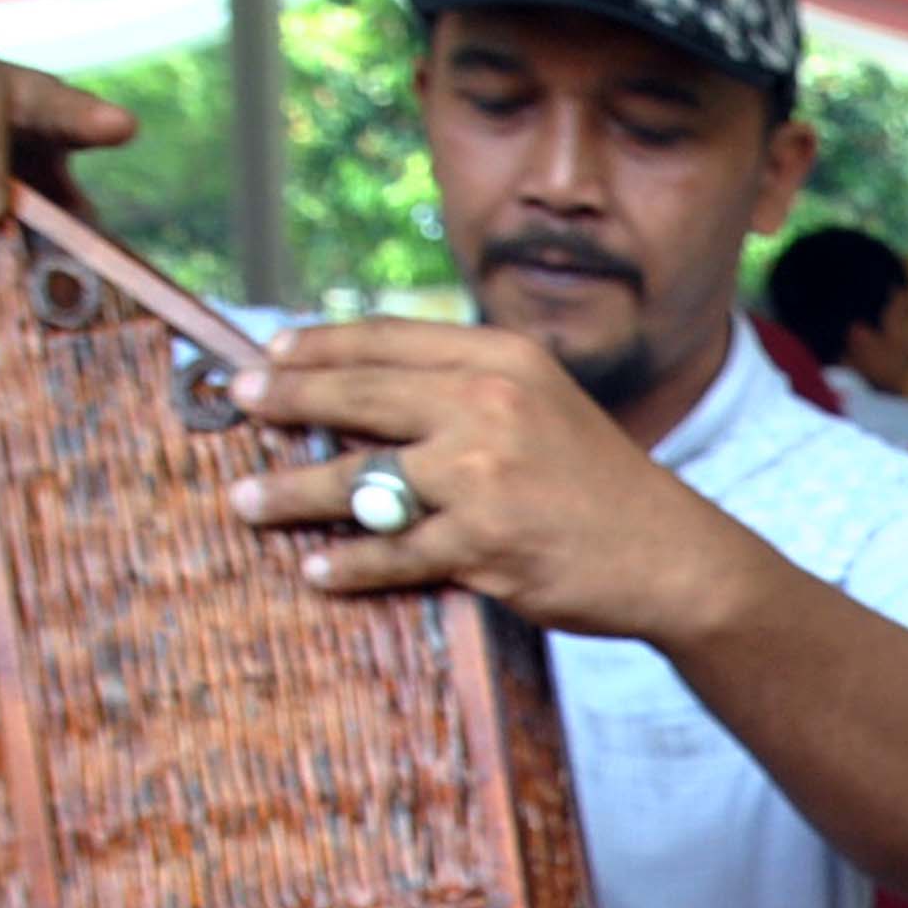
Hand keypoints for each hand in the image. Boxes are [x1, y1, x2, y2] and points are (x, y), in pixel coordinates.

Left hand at [222, 320, 762, 642]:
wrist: (670, 554)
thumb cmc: (594, 481)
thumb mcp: (540, 403)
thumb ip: (463, 385)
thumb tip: (362, 384)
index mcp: (501, 358)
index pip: (386, 340)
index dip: (316, 346)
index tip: (268, 356)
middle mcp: (488, 406)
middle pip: (358, 396)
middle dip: (285, 399)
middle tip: (238, 405)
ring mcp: (484, 477)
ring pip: (360, 481)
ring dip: (291, 492)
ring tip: (246, 502)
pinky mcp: (484, 545)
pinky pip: (392, 554)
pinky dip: (348, 564)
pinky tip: (316, 567)